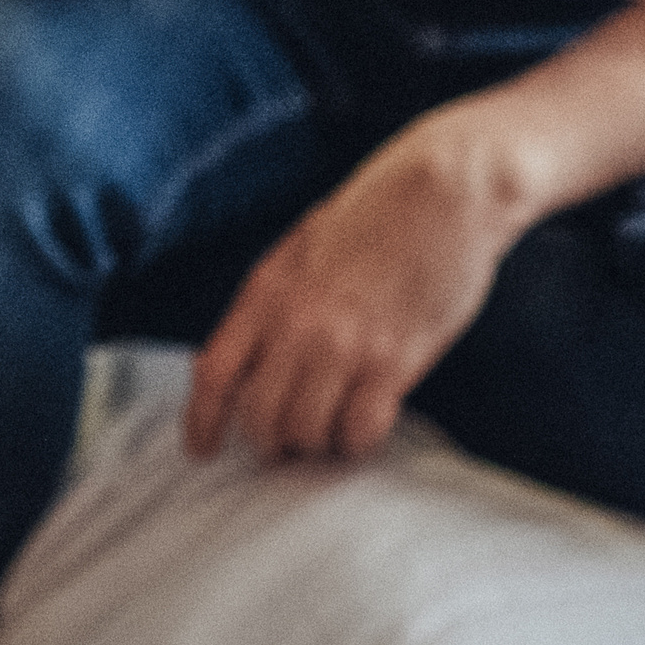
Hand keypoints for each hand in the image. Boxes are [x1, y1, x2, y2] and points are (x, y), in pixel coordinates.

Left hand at [184, 117, 521, 462]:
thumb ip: (271, 301)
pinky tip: (364, 426)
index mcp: (265, 292)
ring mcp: (345, 345)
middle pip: (259, 416)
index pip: (214, 373)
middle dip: (269, 441)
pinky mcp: (395, 360)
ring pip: (307, 431)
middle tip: (286, 444)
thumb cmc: (372, 216)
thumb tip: (245, 353)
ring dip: (315, 444)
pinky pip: (361, 429)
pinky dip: (357, 440)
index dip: (202, 421)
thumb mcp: (299, 249)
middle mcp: (297, 325)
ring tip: (329, 433)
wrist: (442, 193)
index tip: (202, 450)